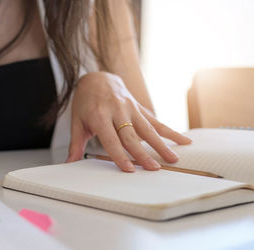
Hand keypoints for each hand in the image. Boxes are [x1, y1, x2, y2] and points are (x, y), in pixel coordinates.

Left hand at [66, 72, 190, 171]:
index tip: (129, 169)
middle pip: (131, 136)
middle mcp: (117, 110)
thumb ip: (75, 144)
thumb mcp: (76, 122)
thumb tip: (69, 164)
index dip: (119, 155)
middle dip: (143, 154)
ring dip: (161, 145)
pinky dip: (170, 132)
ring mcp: (131, 108)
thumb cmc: (85, 103)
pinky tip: (184, 141)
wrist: (96, 78)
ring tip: (173, 159)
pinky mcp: (139, 107)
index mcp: (99, 115)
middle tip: (154, 169)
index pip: (111, 139)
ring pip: (148, 129)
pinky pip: (156, 121)